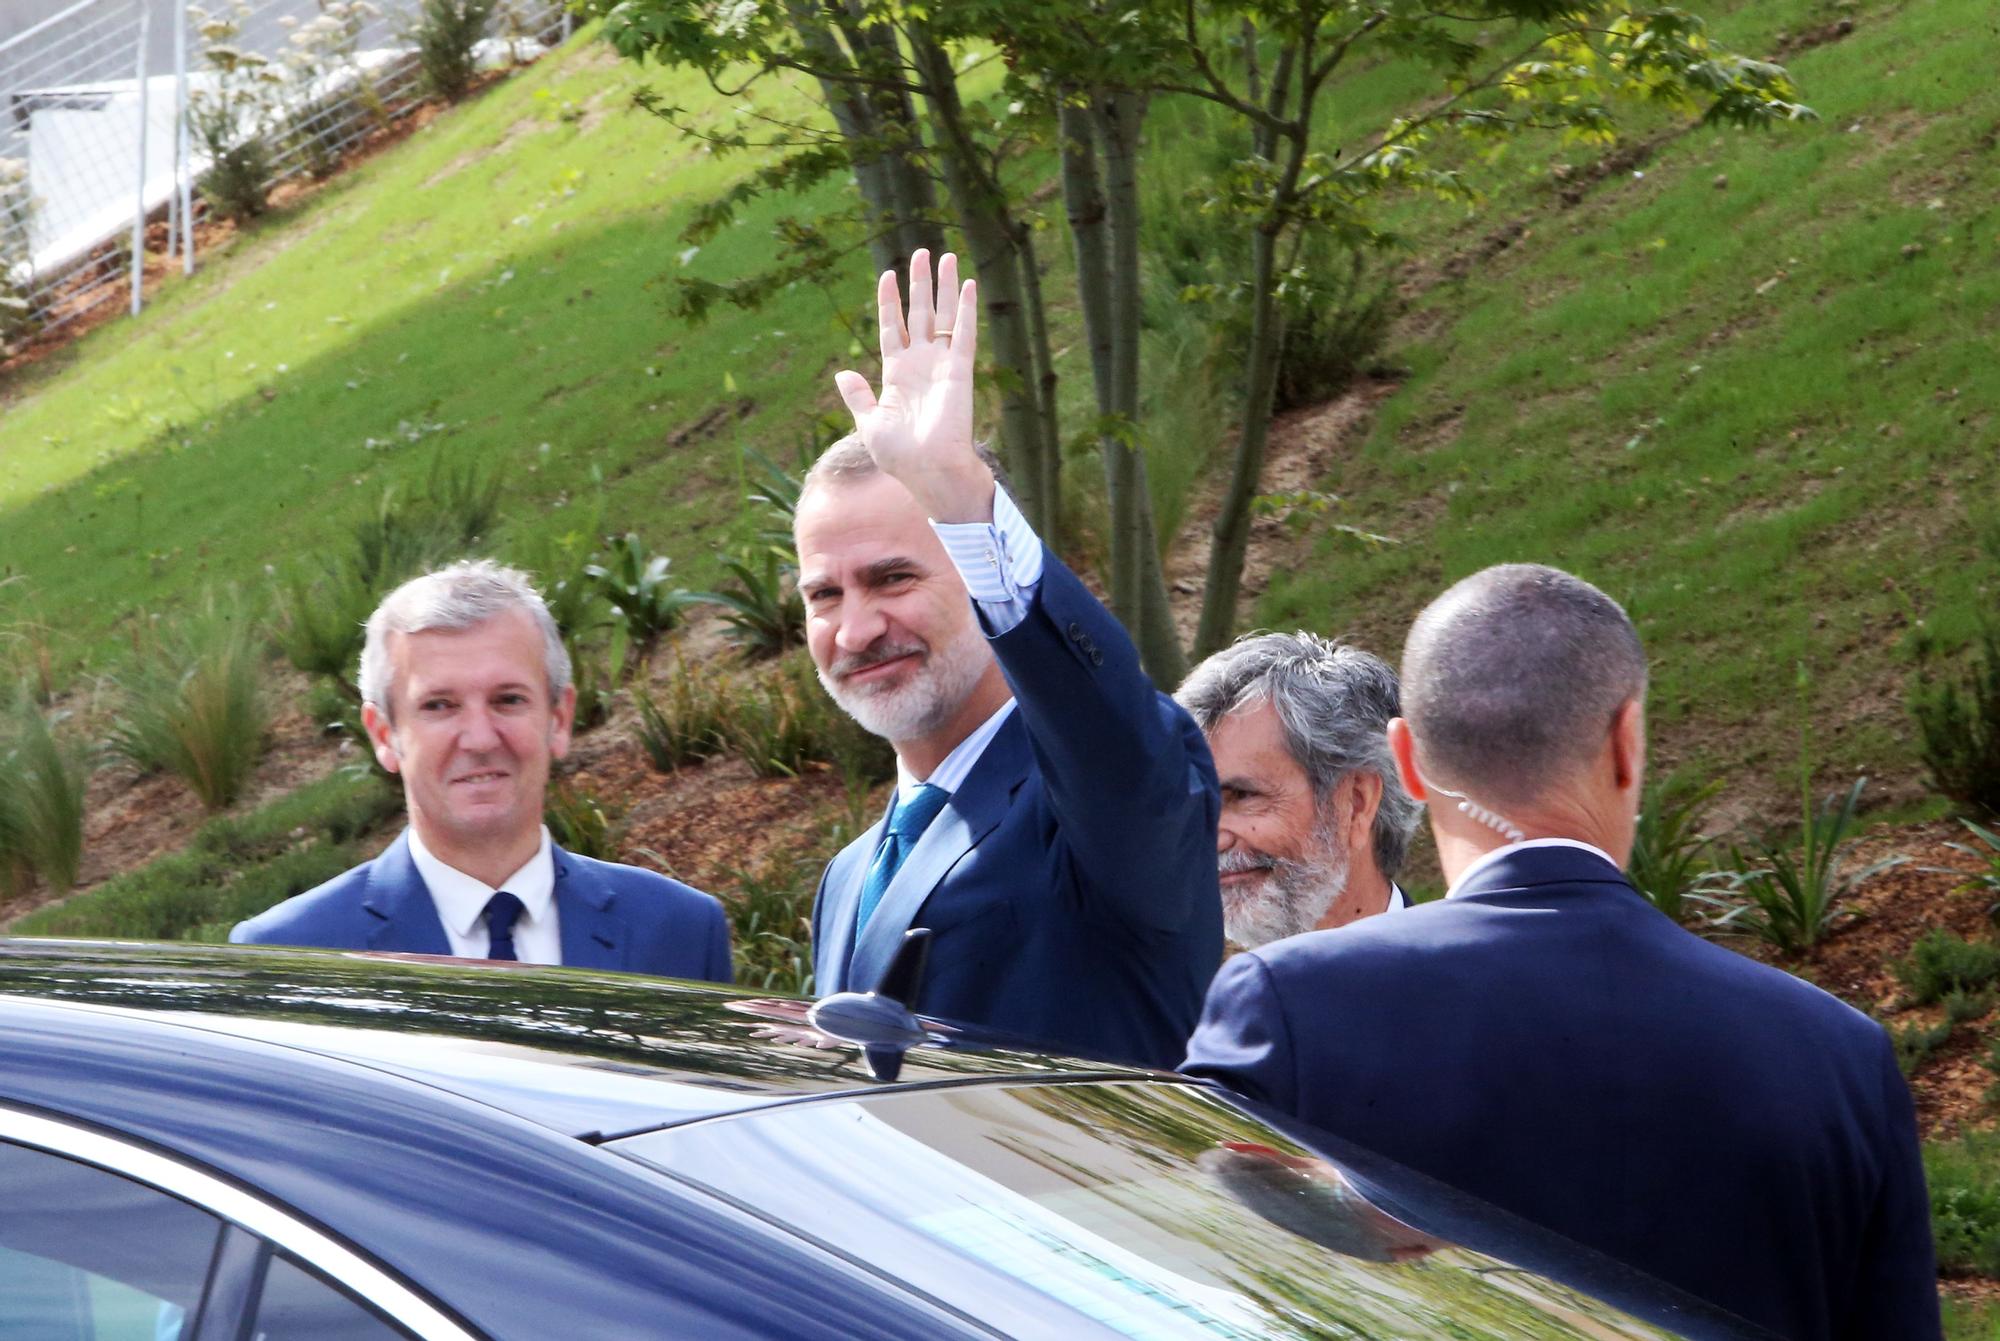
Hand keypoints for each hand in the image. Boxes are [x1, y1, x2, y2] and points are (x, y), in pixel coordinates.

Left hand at [833, 249, 994, 523]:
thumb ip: (858, 396)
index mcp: (896, 375)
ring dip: (944, 287)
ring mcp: (940, 364)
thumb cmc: (900, 456)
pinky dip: (966, 308)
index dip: (890, 303)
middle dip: (920, 284)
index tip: (888, 275)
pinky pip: (963, 332)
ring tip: (945, 255)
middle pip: (918, 314)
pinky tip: (969, 284)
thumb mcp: (869, 424)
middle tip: (922, 253)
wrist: (928, 471)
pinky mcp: (959, 369)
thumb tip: (842, 373)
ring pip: (942, 316)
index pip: (892, 328)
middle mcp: (920, 364)